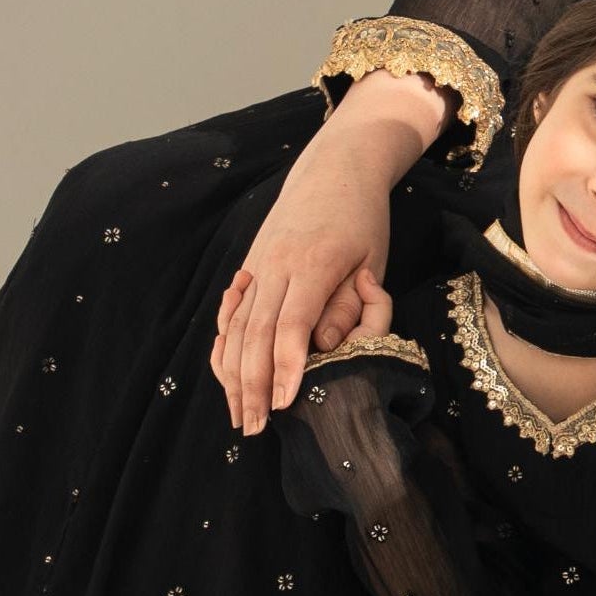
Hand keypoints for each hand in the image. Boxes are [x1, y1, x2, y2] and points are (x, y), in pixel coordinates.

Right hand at [210, 73, 438, 432]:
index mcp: (311, 265)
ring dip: (233, 373)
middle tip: (252, 428)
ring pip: (236, 326)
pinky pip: (232, 311)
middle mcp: (274, 266)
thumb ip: (349, 305)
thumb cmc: (364, 219)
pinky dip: (225, 343)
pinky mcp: (250, 265)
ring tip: (236, 414)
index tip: (282, 405)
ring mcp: (257, 264)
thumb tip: (322, 347)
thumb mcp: (371, 261)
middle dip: (251, 385)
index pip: (290, 327)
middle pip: (254, 334)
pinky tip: (225, 373)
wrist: (334, 167)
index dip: (284, 368)